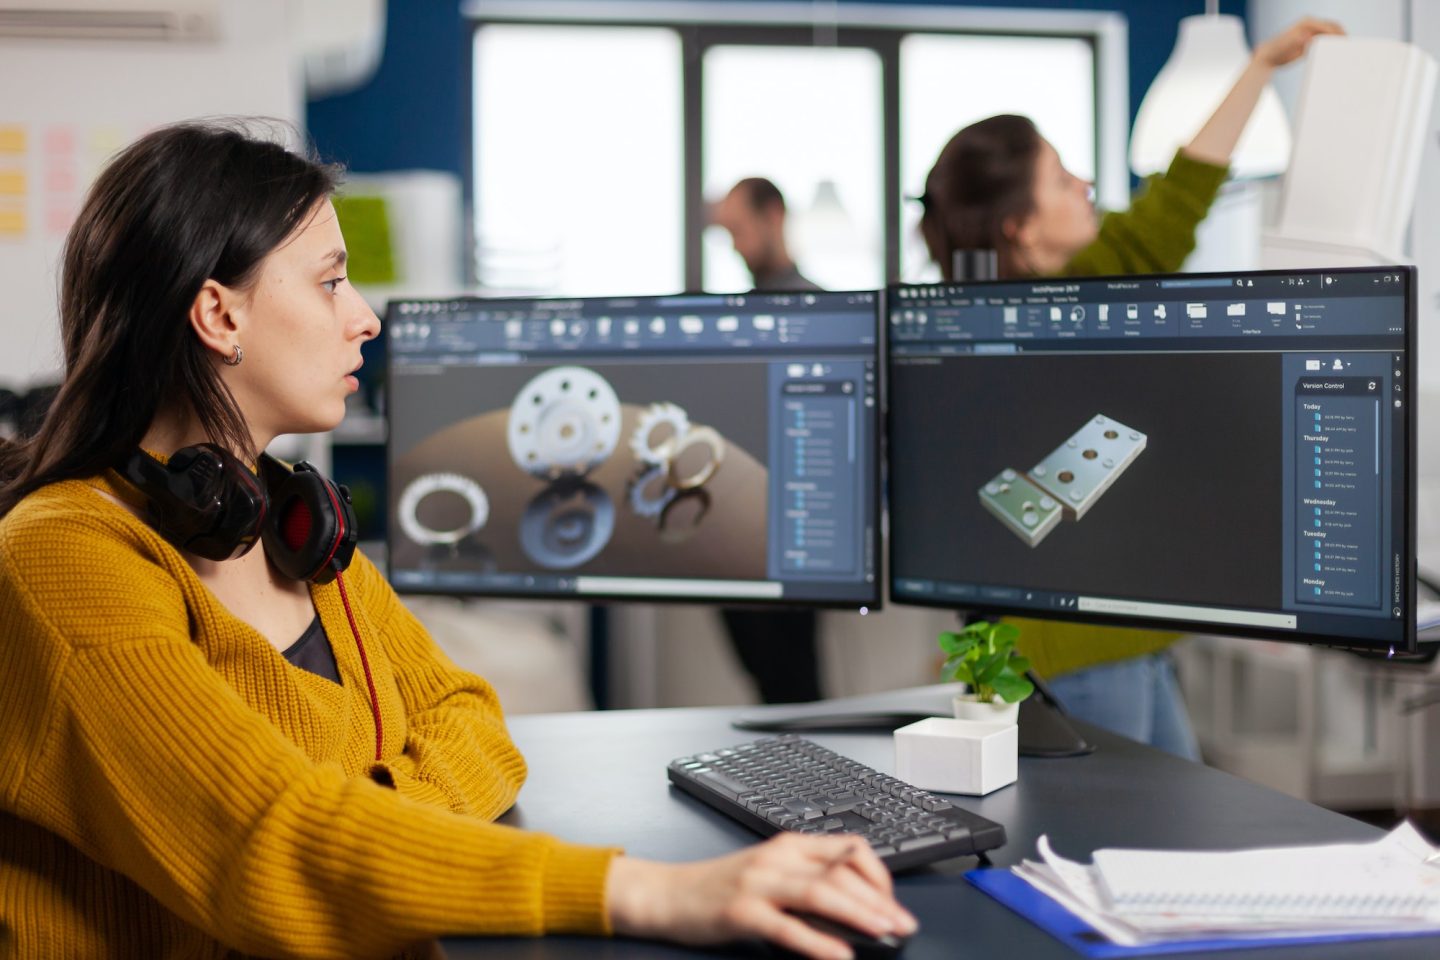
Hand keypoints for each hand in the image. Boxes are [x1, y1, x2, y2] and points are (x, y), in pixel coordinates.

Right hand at [605, 834, 918, 959]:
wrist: (668, 893)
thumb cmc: (720, 887)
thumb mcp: (770, 873)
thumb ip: (809, 882)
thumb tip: (857, 909)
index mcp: (790, 844)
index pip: (849, 849)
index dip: (879, 875)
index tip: (893, 902)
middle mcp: (778, 858)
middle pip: (842, 872)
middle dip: (880, 900)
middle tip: (903, 925)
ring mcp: (759, 883)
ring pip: (821, 892)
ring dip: (860, 914)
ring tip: (884, 933)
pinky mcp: (742, 912)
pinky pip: (789, 926)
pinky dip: (819, 942)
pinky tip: (840, 955)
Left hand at [1252, 17, 1344, 69]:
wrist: (1268, 56)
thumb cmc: (1275, 49)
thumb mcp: (1286, 44)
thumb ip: (1297, 40)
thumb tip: (1308, 38)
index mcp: (1307, 22)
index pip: (1327, 26)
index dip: (1337, 33)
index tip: (1345, 42)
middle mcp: (1311, 25)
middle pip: (1332, 27)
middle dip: (1341, 35)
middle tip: (1349, 46)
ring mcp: (1311, 33)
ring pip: (1330, 34)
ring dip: (1338, 40)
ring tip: (1346, 50)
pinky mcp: (1311, 41)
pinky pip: (1325, 42)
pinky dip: (1331, 46)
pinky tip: (1336, 54)